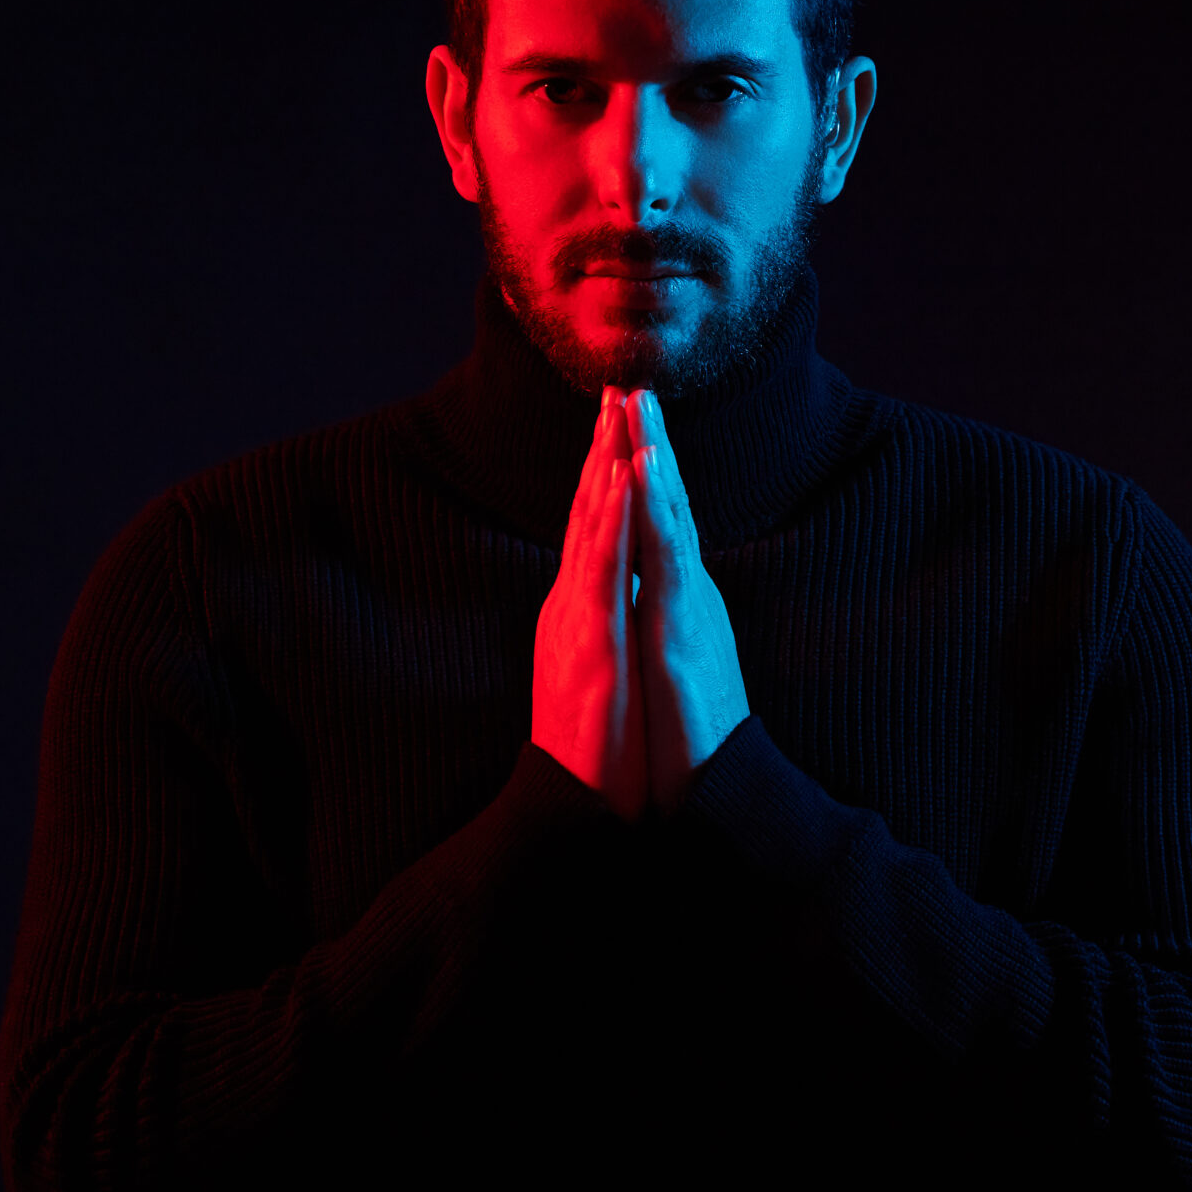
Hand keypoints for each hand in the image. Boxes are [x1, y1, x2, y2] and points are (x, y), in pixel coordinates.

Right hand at [531, 388, 648, 819]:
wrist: (569, 805)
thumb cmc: (591, 746)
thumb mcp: (601, 670)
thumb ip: (605, 626)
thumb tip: (622, 595)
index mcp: (581, 609)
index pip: (593, 526)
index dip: (604, 471)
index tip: (620, 420)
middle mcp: (572, 604)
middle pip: (586, 512)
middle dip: (602, 447)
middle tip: (616, 387)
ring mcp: (576, 621)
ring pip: (590, 528)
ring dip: (603, 466)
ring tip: (617, 413)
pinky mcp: (589, 644)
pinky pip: (601, 570)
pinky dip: (610, 520)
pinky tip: (618, 482)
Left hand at [624, 388, 752, 812]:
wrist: (719, 787)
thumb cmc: (693, 737)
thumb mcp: (670, 665)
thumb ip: (662, 625)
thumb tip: (648, 597)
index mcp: (678, 601)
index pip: (658, 523)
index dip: (644, 472)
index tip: (626, 424)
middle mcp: (688, 592)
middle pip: (665, 504)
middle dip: (647, 442)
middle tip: (629, 385)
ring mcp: (688, 604)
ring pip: (668, 514)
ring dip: (652, 453)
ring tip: (638, 403)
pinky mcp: (683, 624)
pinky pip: (666, 551)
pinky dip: (655, 503)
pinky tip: (646, 465)